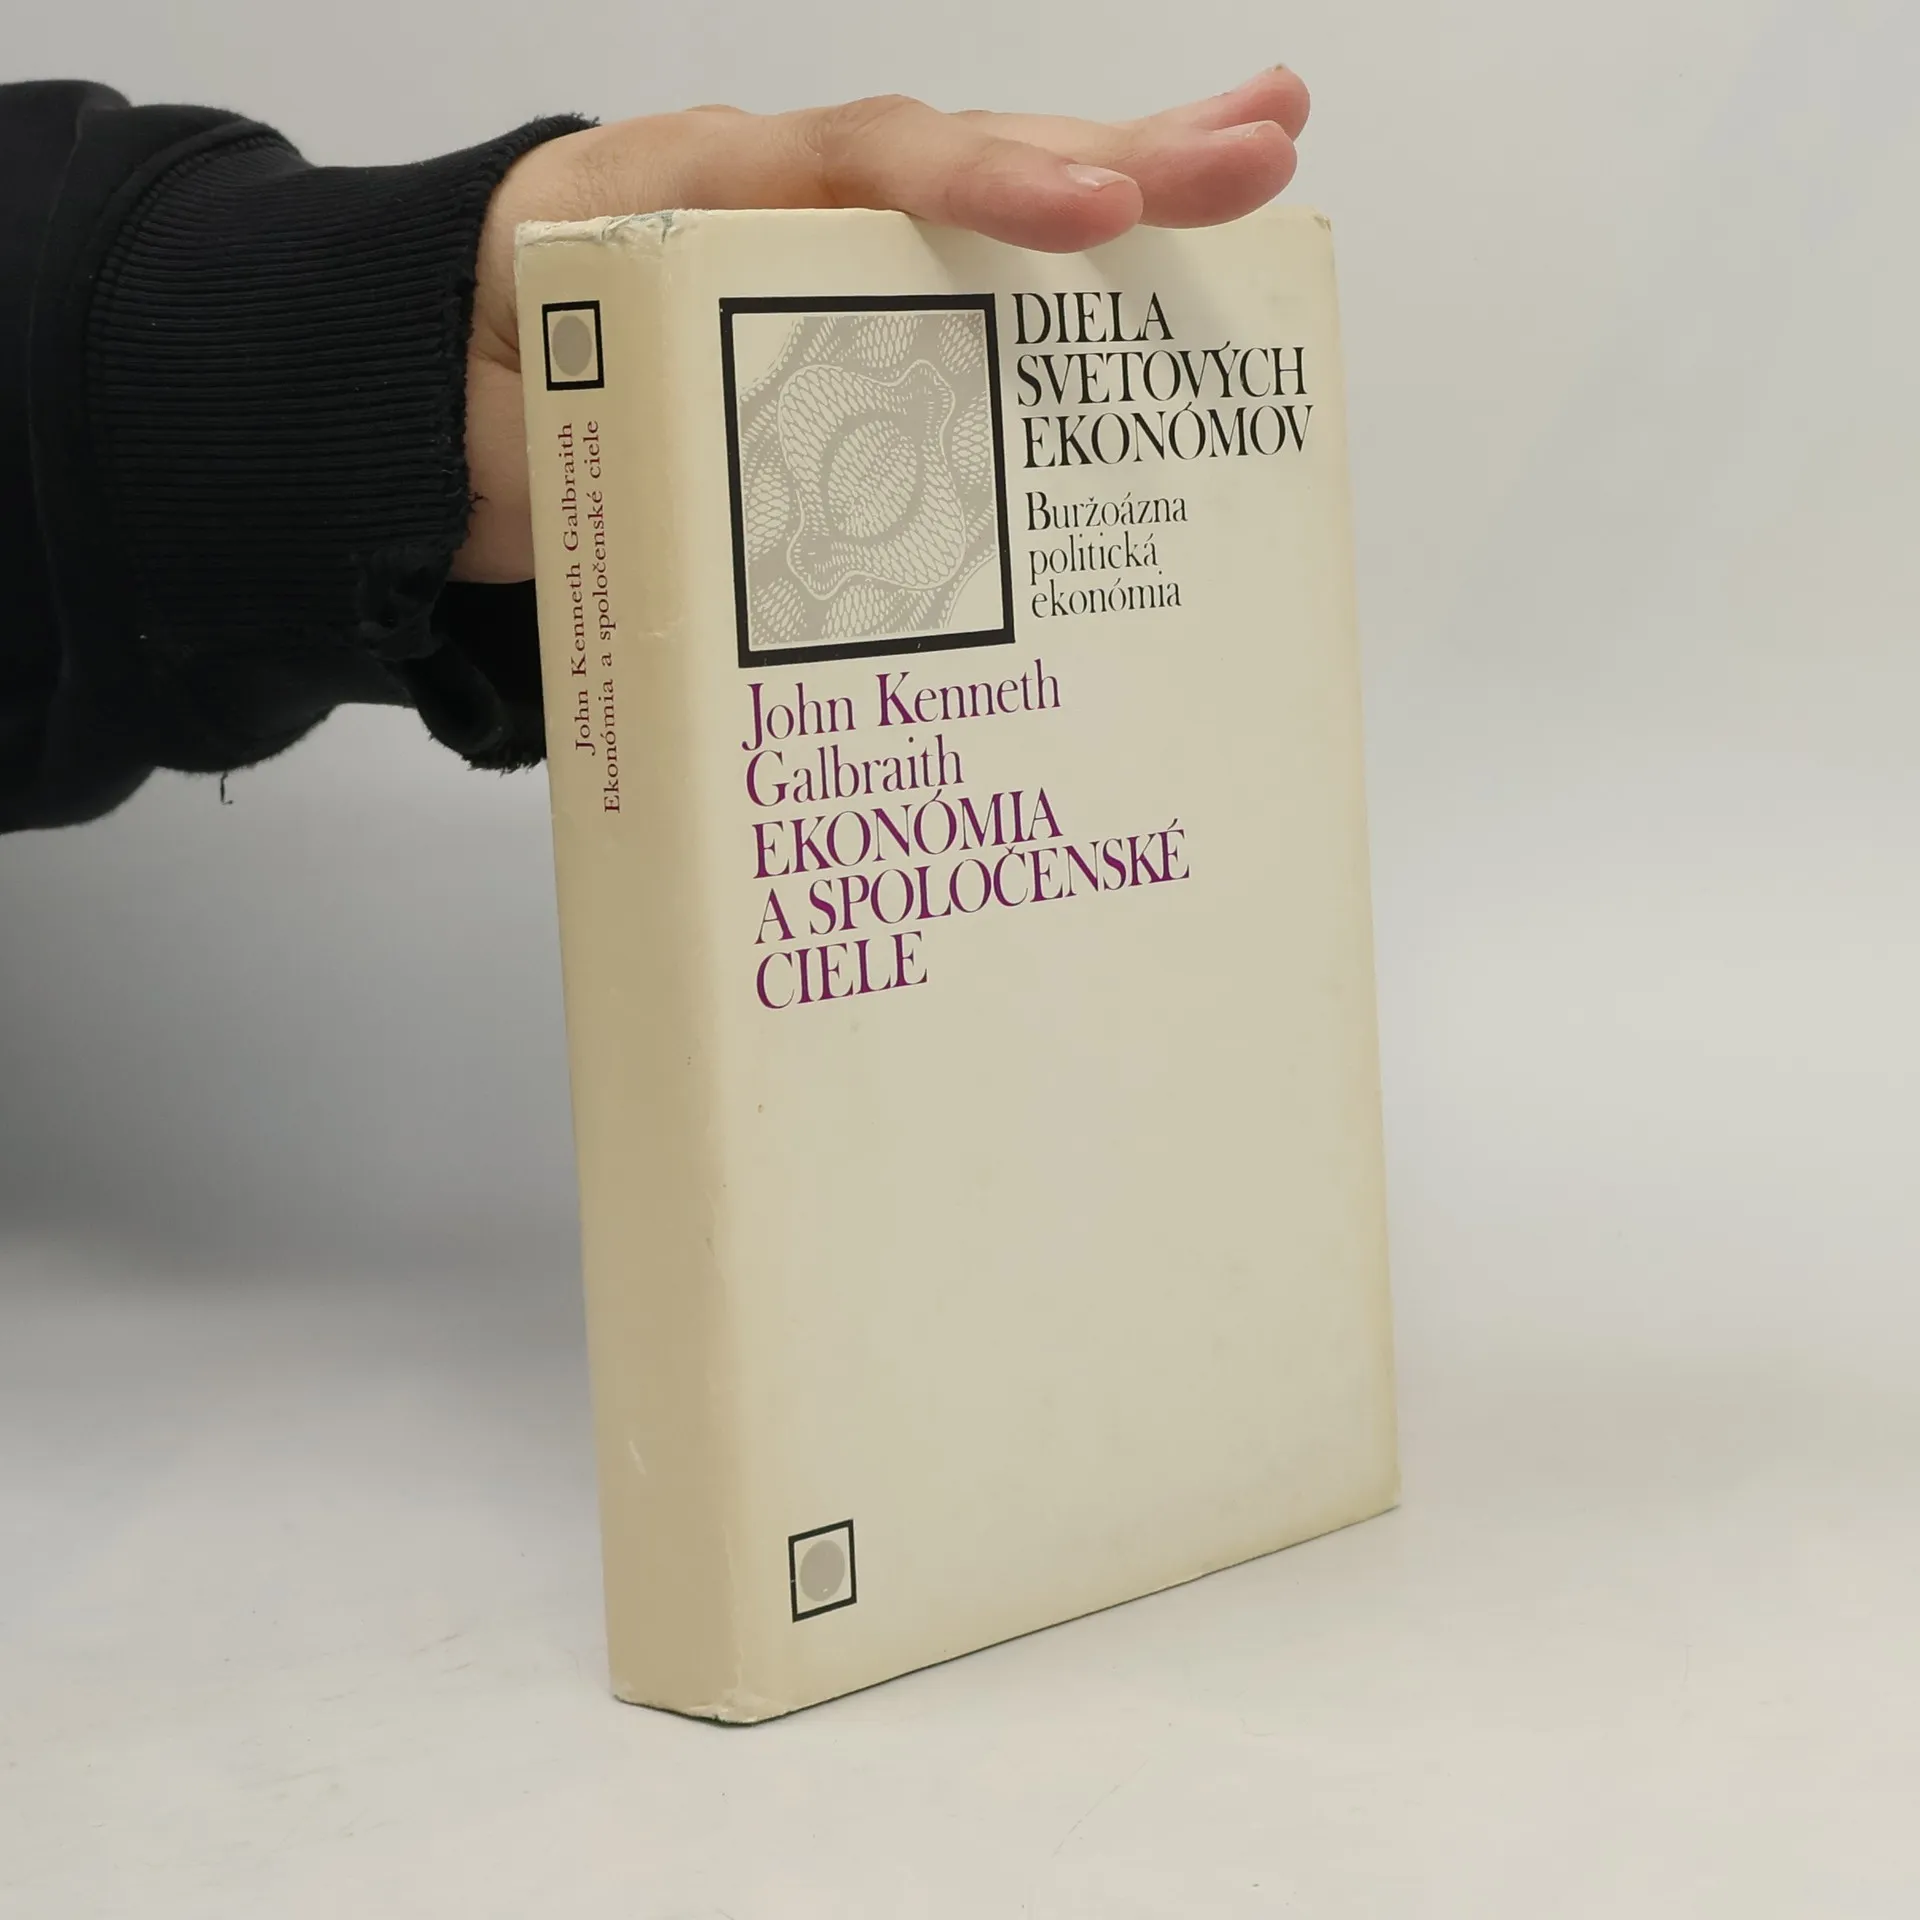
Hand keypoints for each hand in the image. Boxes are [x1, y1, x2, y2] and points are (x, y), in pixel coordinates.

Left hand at [455, 70, 1311, 582]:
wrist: (422, 388)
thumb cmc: (467, 401)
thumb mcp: (513, 426)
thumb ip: (601, 442)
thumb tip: (701, 500)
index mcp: (681, 196)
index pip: (852, 167)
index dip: (980, 190)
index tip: (1093, 218)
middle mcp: (766, 195)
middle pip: (955, 158)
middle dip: (1117, 157)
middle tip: (1264, 148)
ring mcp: (808, 242)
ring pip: (976, 203)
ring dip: (1122, 188)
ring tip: (1262, 158)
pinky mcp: (834, 304)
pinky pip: (953, 275)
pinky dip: (1053, 268)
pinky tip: (1146, 264)